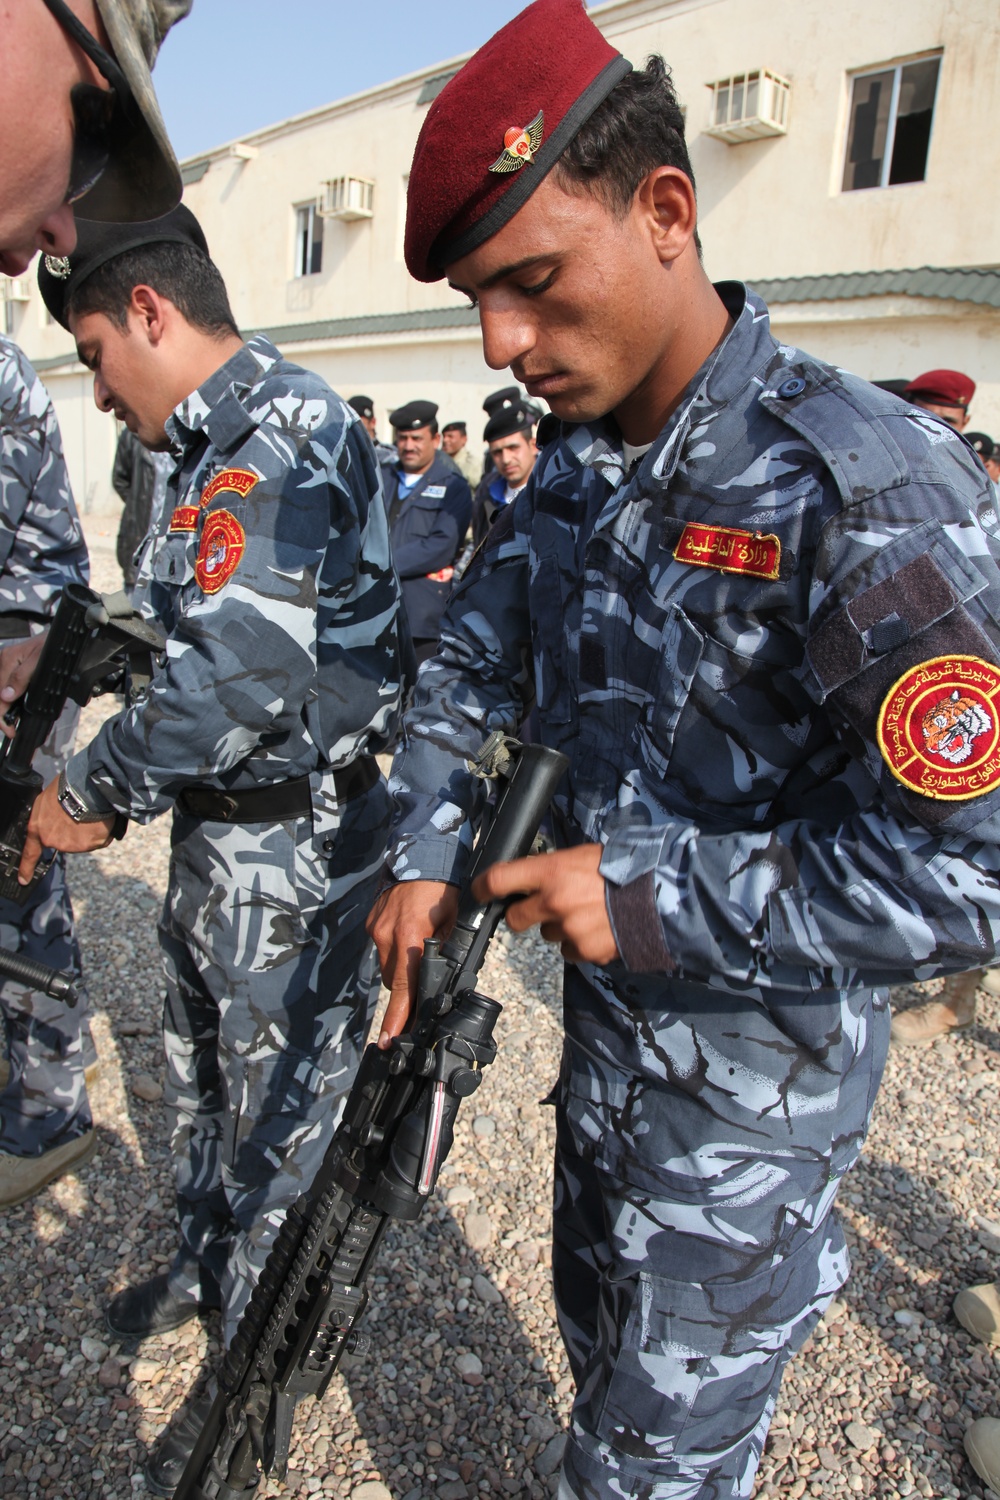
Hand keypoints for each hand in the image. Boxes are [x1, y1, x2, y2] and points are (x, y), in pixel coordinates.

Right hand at [0, 632, 46, 736]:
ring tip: (10, 724)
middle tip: (10, 730)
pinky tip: (11, 711)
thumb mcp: (39, 660)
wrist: (61, 636)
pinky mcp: (12, 668)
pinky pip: (5, 687)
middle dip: (1, 715)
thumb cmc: (51, 645)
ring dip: (3, 709)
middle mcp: (3, 661)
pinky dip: (7, 701)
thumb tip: (6, 696)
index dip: (1, 714)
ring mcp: (7, 665)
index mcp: (7, 659)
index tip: (10, 729)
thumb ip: (22, 677)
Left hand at [19, 779, 116, 884]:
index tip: (24, 880)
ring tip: (91, 812)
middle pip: (64, 841)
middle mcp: (53, 841)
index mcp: (38, 829)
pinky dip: (101, 830)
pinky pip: (98, 839)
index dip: (26, 868)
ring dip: (88, 830)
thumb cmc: (66, 788)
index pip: (30, 853)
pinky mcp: (89, 845)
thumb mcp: (46, 799)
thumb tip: (55, 818)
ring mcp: (71, 845)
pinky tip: (100, 818)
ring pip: (83, 840)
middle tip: (79, 813)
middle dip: (71, 831)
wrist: (86, 789)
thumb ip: (46, 815)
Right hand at [367, 880, 458, 1046]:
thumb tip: (444, 976)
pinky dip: (394, 946)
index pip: (404, 988)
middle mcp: (388, 936)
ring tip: (417, 942)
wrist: (421, 853)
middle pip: (395, 981)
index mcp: (411, 937)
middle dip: (408, 983)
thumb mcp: (454, 920)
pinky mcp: (371, 922)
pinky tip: (407, 930)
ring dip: (401, 964)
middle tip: (424, 970)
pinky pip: (381, 946)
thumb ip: (446, 949)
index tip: (389, 1039)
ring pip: (388, 965)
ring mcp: (376, 928)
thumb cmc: (443, 887)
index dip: (397, 1017)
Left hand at [471, 844, 618, 966]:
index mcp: (552, 870)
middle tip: (542, 907)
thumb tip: (537, 876)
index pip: (500, 879)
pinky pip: (569, 951)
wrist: (660, 897)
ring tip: (588, 914)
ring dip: (559, 927)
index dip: (483, 887)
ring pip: (547, 934)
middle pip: (515, 918)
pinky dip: (579, 944)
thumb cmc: (625, 869)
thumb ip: (557, 868)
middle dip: (523, 914)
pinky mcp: (583, 951)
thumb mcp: (585, 855)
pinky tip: (598, 929)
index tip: (479, 891)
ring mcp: (568, 929)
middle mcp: (554, 901)